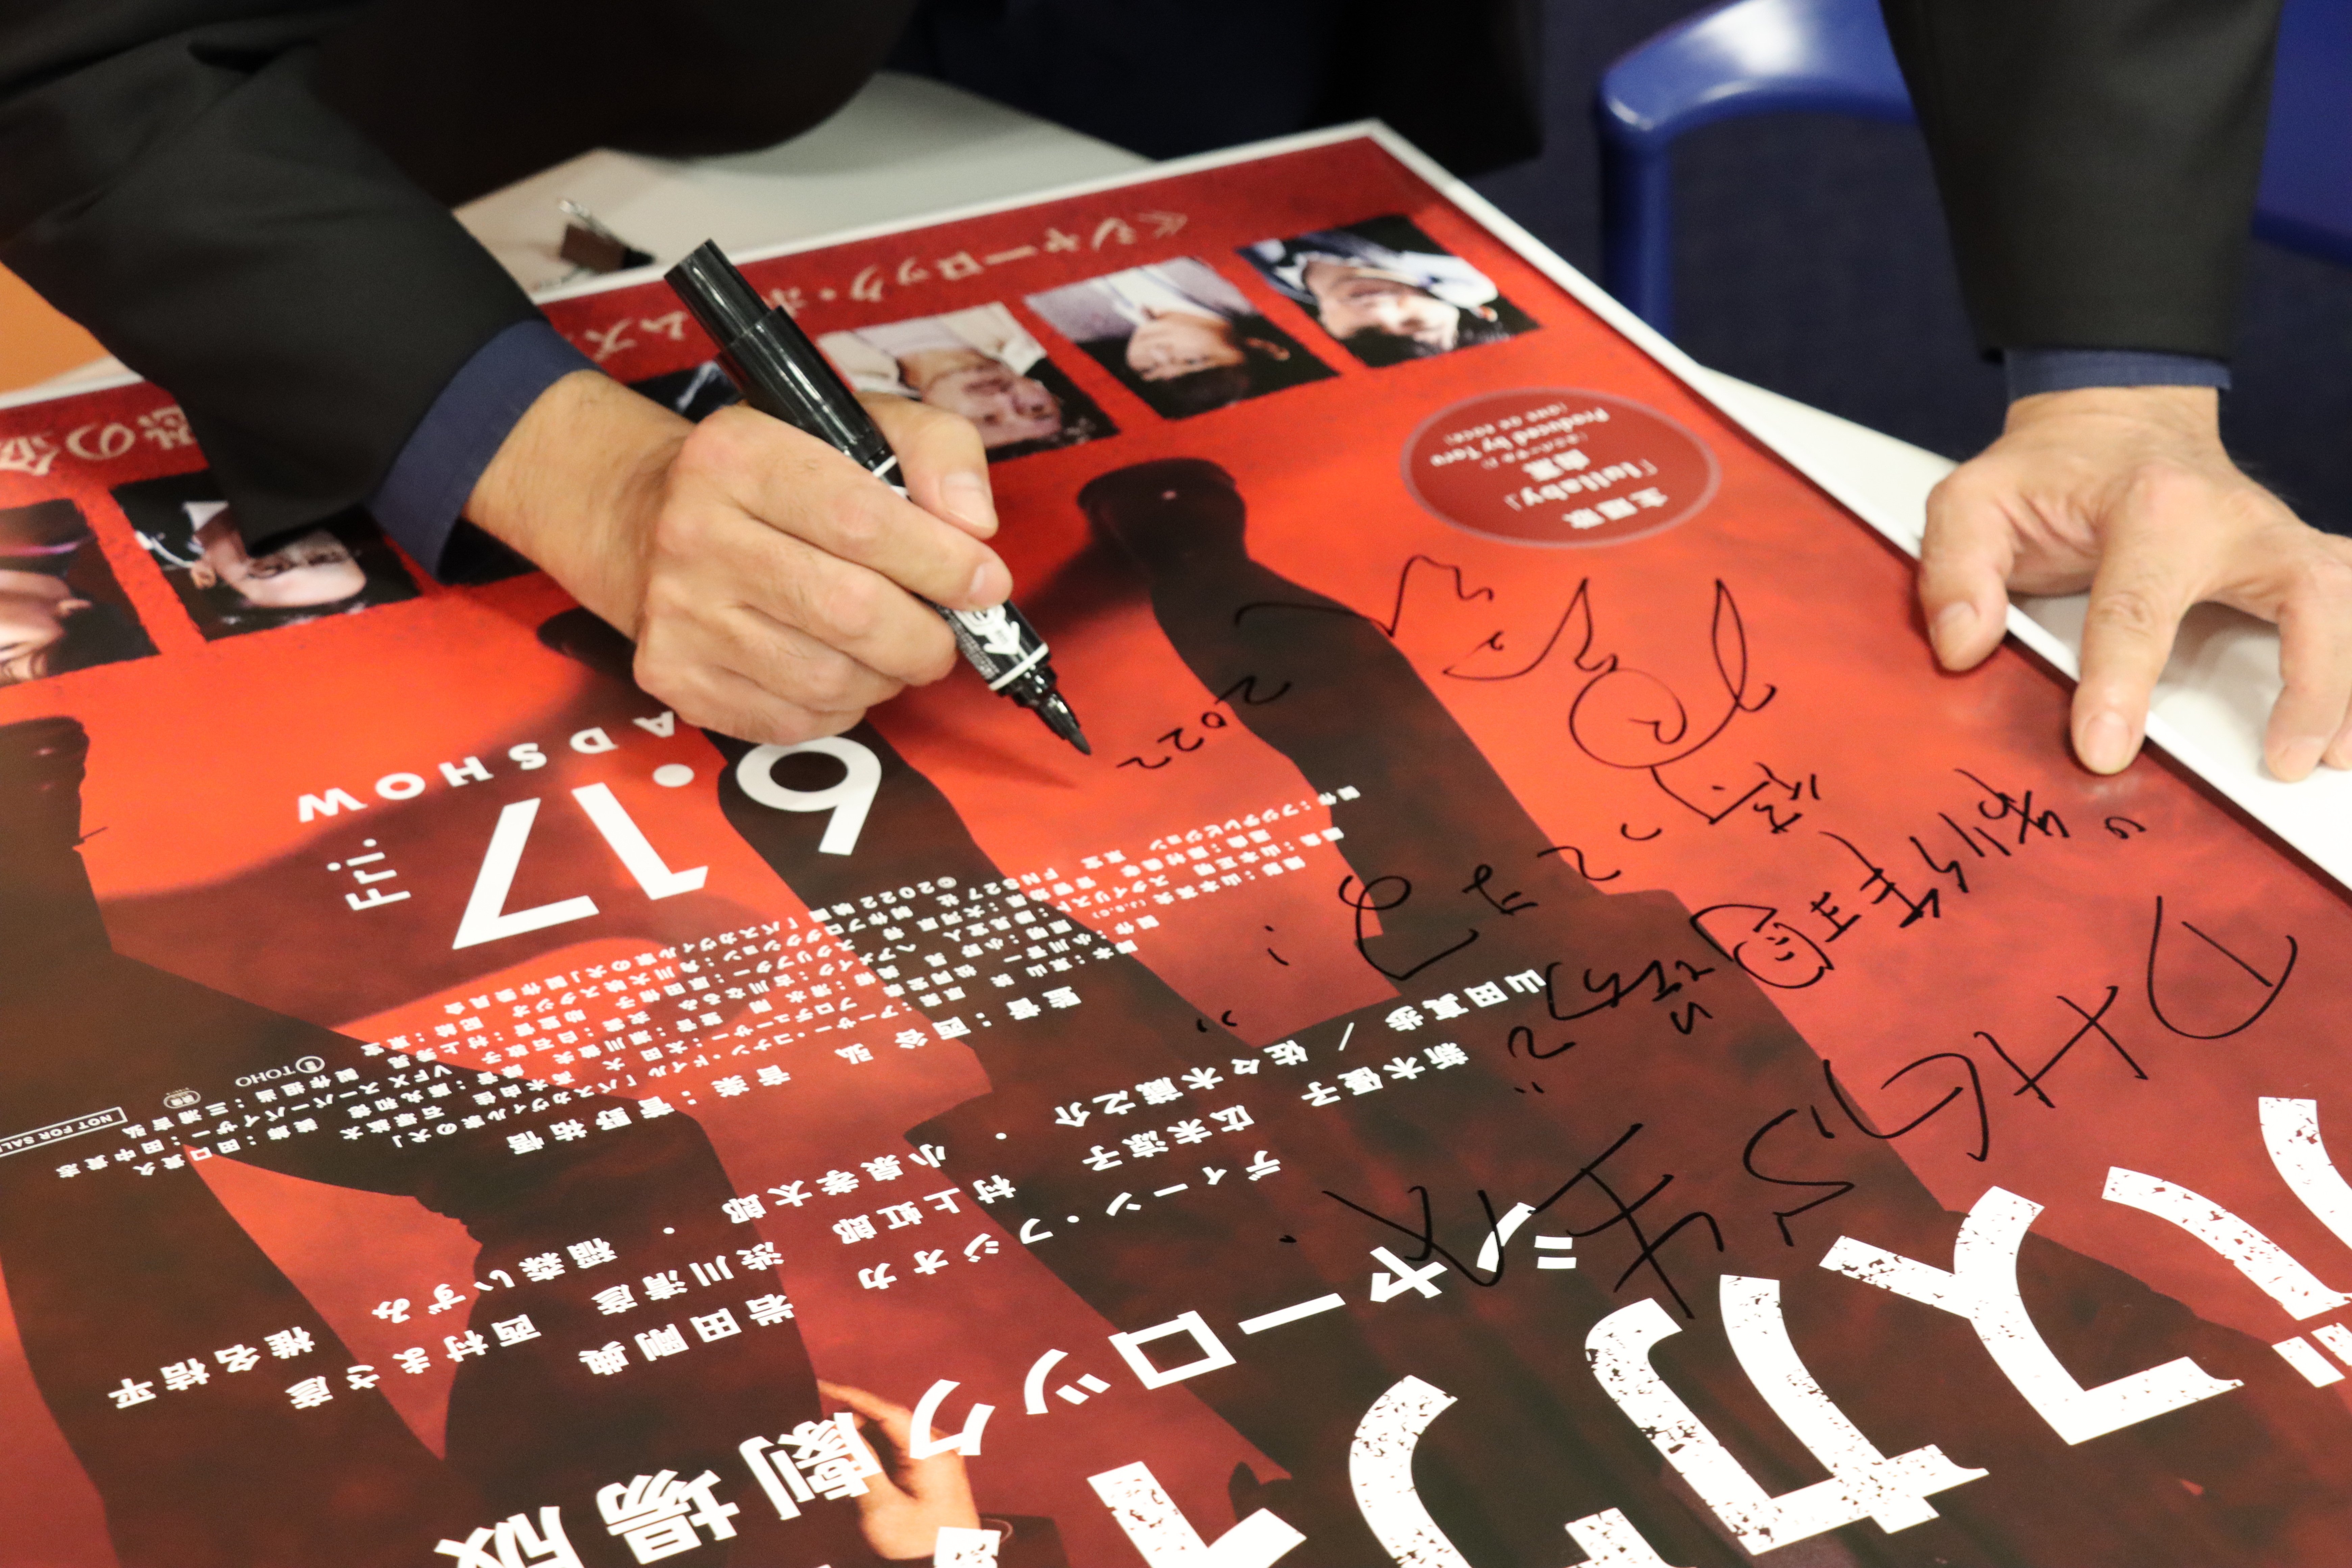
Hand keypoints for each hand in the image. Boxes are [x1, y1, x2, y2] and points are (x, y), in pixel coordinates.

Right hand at [467, 370, 1009, 742]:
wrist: (646, 520)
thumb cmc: (777, 478)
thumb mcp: (857, 427)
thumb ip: (936, 450)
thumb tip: (975, 526)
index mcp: (737, 456)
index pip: (862, 521)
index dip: (942, 562)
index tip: (986, 582)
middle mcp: (693, 533)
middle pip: (850, 612)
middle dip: (926, 636)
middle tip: (947, 633)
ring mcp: (676, 614)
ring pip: (828, 679)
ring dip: (888, 675)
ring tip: (893, 648)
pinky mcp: (674, 678)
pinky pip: (794, 721)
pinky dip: (842, 706)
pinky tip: (840, 668)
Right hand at [817, 1379, 981, 1559]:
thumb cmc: (918, 1544)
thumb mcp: (882, 1509)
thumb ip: (861, 1466)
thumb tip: (841, 1429)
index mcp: (930, 1449)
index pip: (886, 1410)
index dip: (851, 1395)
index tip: (821, 1385)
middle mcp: (938, 1445)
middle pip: (885, 1421)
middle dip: (851, 1430)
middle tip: (821, 1449)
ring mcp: (937, 1456)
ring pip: (888, 1436)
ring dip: (861, 1448)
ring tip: (839, 1473)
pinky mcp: (932, 1469)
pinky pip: (897, 1452)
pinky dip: (875, 1460)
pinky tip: (860, 1482)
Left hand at [1919, 385, 2351, 779]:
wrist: (2112, 422)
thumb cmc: (2045, 473)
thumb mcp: (1971, 501)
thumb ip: (1955, 571)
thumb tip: (1963, 648)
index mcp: (2150, 505)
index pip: (2137, 609)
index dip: (2119, 686)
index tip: (2105, 751)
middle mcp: (2236, 517)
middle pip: (2307, 598)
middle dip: (2308, 684)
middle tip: (2281, 761)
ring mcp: (2279, 536)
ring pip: (2350, 600)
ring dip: (2351, 681)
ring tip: (2331, 759)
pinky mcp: (2298, 555)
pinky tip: (2349, 720)